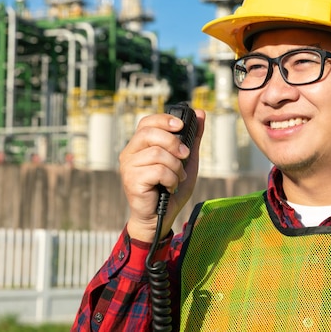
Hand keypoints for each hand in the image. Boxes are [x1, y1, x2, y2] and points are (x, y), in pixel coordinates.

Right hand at [119, 108, 204, 241]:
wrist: (161, 218)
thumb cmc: (171, 189)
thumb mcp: (187, 160)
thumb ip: (192, 138)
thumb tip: (201, 113)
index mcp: (140, 145)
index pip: (146, 122)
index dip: (163, 120)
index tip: (180, 126)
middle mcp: (130, 153)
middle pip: (150, 134)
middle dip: (174, 143)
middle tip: (184, 156)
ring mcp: (128, 167)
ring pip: (157, 153)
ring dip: (175, 167)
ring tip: (177, 177)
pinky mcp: (131, 181)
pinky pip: (158, 170)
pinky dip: (171, 178)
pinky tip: (171, 187)